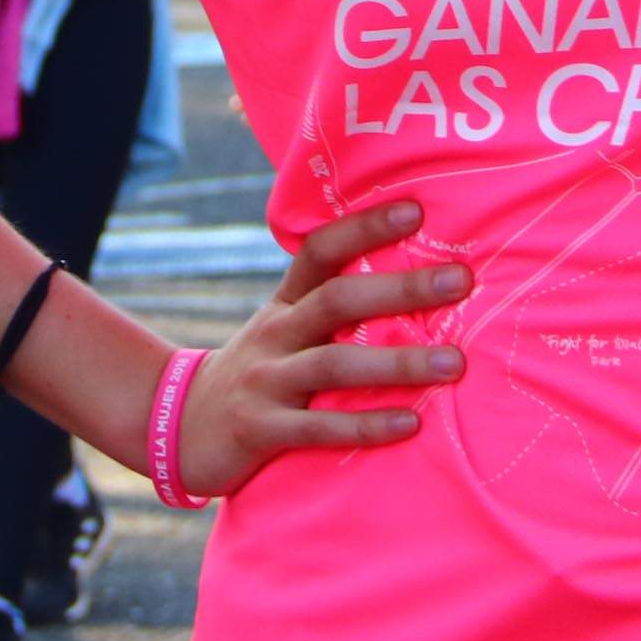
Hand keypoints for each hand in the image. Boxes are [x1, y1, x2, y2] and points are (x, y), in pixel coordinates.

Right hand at [173, 199, 468, 495]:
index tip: (416, 210)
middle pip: (338, 300)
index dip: (364, 227)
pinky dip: (366, 425)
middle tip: (461, 280)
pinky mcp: (260, 430)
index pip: (320, 251)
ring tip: (454, 363)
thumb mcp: (283, 330)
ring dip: (399, 363)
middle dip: (402, 289)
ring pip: (335, 364)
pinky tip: (410, 424)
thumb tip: (418, 281)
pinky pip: (319, 428)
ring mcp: (266, 380)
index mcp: (285, 304)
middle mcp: (275, 334)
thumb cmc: (259, 373)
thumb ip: (332, 309)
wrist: (180, 428)